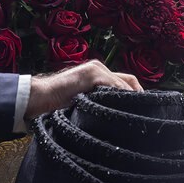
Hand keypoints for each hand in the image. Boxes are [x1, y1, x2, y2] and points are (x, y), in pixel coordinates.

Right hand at [25, 60, 141, 120]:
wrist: (39, 98)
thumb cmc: (56, 105)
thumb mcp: (83, 103)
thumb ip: (98, 102)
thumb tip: (118, 114)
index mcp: (96, 74)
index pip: (124, 82)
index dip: (135, 94)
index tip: (141, 110)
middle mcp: (98, 68)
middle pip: (128, 80)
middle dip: (138, 96)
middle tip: (145, 112)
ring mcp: (95, 69)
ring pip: (123, 84)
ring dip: (131, 99)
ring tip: (137, 114)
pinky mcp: (92, 74)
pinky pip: (116, 86)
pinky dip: (123, 97)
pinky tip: (126, 109)